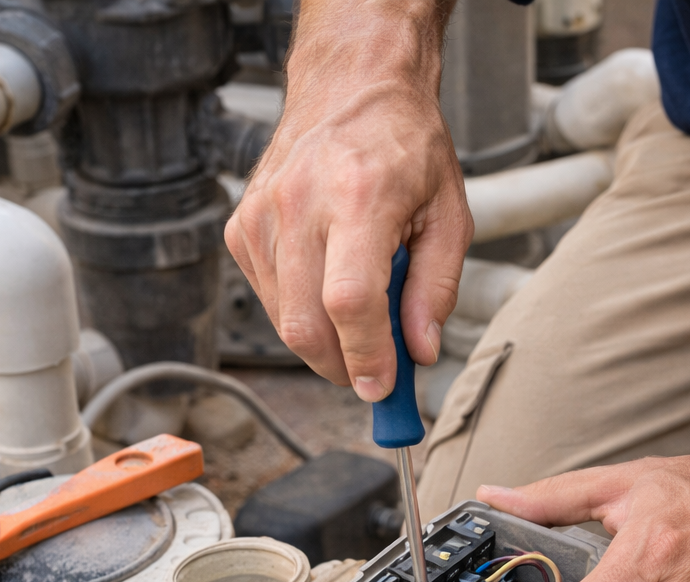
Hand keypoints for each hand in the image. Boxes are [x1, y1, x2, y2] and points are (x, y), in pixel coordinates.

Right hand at [224, 2, 471, 401]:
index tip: (383, 387)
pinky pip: (269, 298)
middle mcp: (299, 204)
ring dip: (324, 341)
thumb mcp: (448, 215)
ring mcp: (261, 216)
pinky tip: (329, 283)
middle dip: (343, 366)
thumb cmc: (405, 145)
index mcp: (359, 196)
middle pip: (306, 324)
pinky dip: (301, 312)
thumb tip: (418, 352)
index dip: (366, 357)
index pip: (350, 302)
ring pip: (283, 321)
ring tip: (362, 313)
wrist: (352, 87)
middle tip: (376, 371)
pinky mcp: (241, 227)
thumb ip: (436, 290)